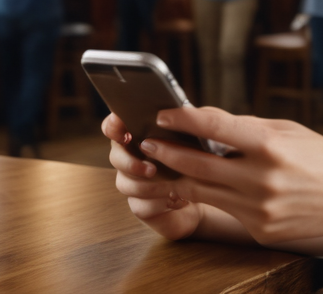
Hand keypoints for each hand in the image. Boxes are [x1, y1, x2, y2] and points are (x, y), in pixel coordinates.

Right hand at [101, 114, 203, 240]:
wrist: (209, 192)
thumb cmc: (200, 158)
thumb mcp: (195, 136)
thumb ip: (183, 123)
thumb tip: (175, 115)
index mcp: (140, 135)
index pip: (114, 126)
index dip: (113, 127)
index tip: (124, 133)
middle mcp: (132, 157)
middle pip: (115, 157)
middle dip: (130, 163)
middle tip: (152, 169)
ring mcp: (134, 182)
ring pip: (124, 184)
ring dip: (148, 186)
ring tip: (173, 187)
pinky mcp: (141, 206)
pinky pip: (139, 206)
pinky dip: (159, 204)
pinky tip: (179, 200)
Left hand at [139, 106, 322, 245]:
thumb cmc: (321, 157)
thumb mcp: (287, 130)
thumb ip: (245, 128)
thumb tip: (204, 121)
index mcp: (270, 145)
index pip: (215, 126)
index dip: (183, 119)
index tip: (163, 114)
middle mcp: (262, 178)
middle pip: (198, 164)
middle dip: (167, 152)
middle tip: (147, 143)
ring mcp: (260, 209)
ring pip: (204, 191)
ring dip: (178, 177)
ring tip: (161, 165)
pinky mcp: (261, 230)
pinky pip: (226, 211)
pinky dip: (212, 197)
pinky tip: (201, 186)